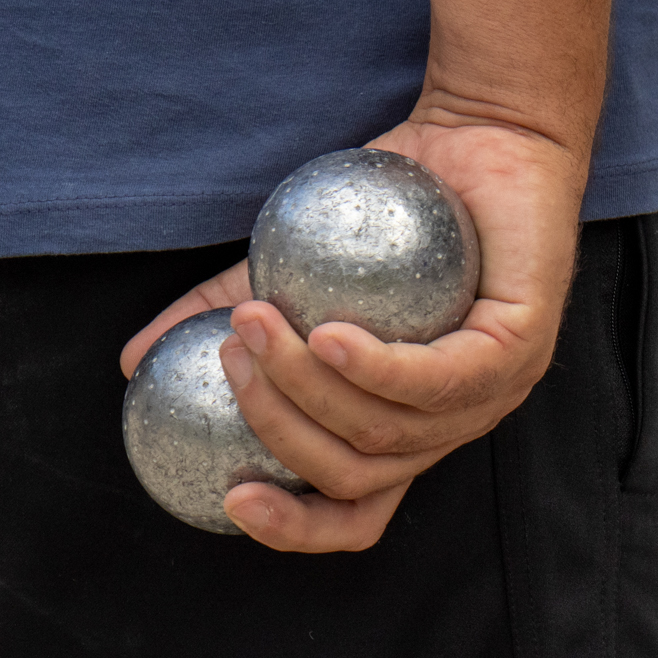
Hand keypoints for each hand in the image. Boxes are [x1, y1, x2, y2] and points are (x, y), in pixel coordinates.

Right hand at [121, 114, 585, 552]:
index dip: (295, 527)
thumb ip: (225, 310)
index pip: (358, 514)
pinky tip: (326, 334)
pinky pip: (440, 377)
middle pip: (357, 474)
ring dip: (306, 386)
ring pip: (388, 427)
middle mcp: (460, 425)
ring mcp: (499, 391)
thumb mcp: (294, 266)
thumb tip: (133, 361)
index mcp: (412, 426)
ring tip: (254, 327)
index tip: (230, 497)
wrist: (485, 130)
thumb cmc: (393, 202)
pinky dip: (375, 366)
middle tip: (229, 356)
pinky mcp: (523, 345)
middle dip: (277, 428)